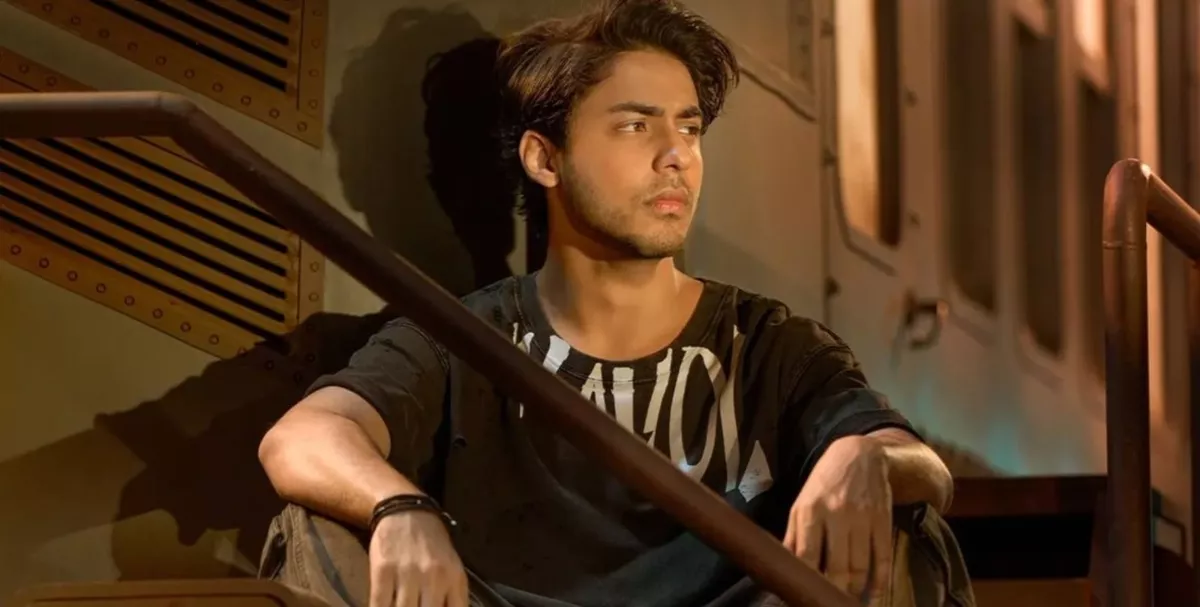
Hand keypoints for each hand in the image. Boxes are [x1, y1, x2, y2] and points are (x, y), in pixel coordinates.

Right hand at [369, 510, 468, 606]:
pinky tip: (383, 606)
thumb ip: (452, 596)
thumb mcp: (452, 568)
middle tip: (412, 606)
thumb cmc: (432, 544)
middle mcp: (433, 578)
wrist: (407, 512)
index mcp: (454, 579)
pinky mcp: (383, 570)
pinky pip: (379, 603)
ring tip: (400, 605)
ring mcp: (407, 574)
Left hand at [784, 435, 892, 603]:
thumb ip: (794, 536)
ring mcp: (863, 518)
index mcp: (810, 510)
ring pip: (860, 567)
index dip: (806, 581)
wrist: (860, 455)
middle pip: (837, 567)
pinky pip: (883, 558)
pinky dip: (880, 582)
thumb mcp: (802, 503)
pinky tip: (874, 596)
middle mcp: (837, 514)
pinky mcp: (883, 521)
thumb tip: (784, 567)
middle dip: (833, 592)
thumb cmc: (824, 484)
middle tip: (828, 603)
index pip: (807, 555)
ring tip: (846, 601)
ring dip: (854, 591)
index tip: (804, 596)